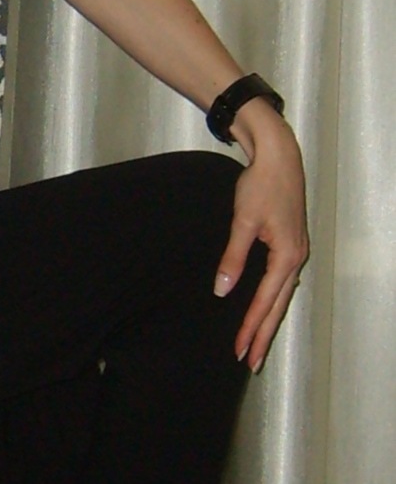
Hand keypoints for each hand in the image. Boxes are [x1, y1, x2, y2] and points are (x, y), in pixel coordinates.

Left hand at [213, 103, 308, 372]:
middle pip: (278, 306)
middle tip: (250, 362)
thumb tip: (223, 290)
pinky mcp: (289, 244)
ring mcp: (295, 252)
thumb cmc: (260, 186)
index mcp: (287, 256)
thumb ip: (233, 257)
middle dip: (263, 334)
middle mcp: (296, 259)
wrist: (278, 157)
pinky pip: (280, 281)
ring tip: (256, 343)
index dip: (252, 328)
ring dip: (267, 318)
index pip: (266, 302)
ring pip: (281, 295)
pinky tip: (263, 306)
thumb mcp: (243, 221)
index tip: (241, 351)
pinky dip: (271, 298)